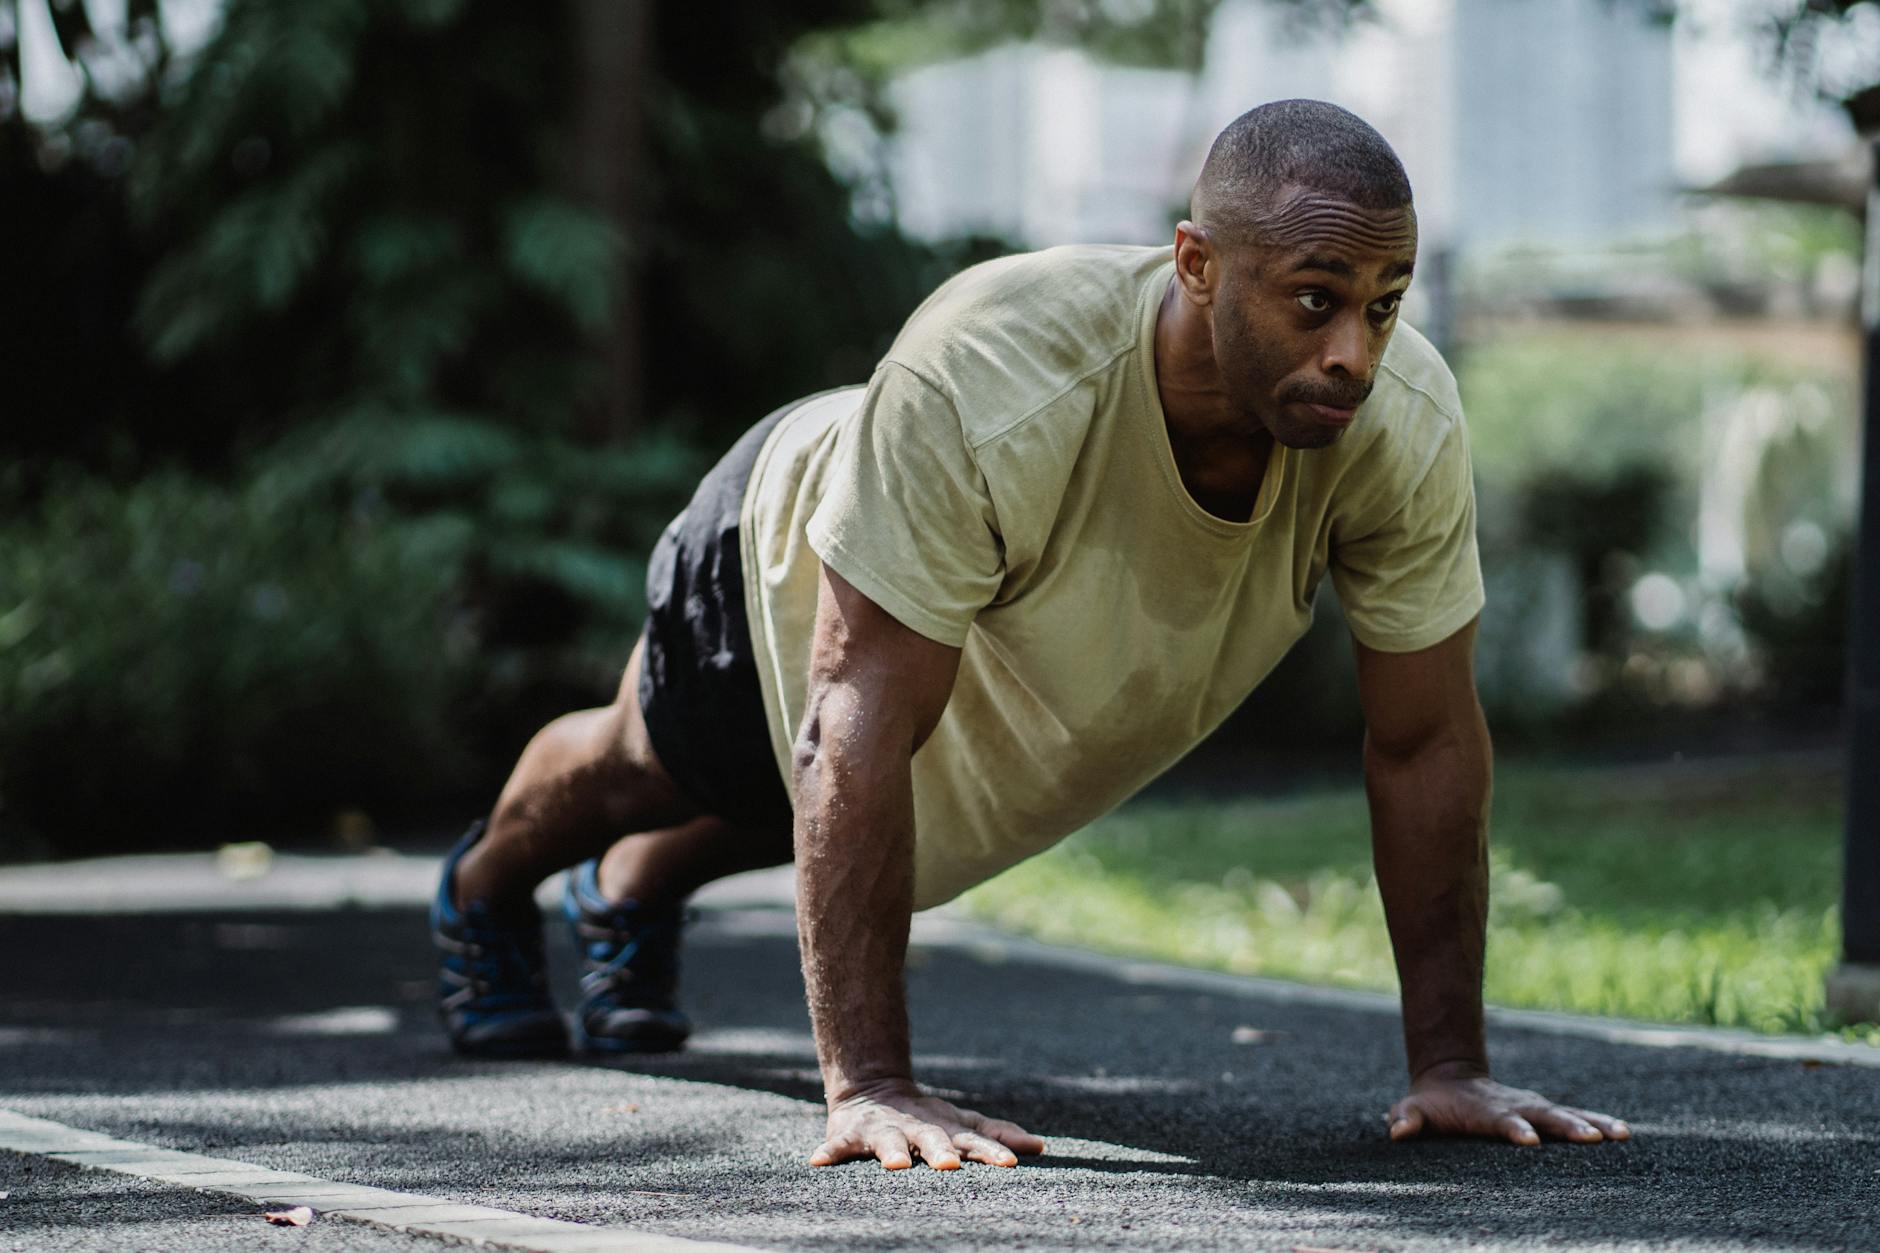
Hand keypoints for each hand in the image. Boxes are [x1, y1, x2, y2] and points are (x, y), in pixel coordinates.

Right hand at [811, 1079, 1045, 1170]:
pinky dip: (828, 1151)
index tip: (1010, 1164)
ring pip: (888, 1141)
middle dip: (941, 1151)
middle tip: (951, 1166)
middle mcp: (917, 1128)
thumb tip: (1041, 1147)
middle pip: (932, 1139)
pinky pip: (837, 1145)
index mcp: (946, 1129)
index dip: (991, 1151)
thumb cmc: (928, 1118)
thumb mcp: (961, 1123)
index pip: (973, 1140)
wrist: (873, 1086)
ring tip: (896, 1164)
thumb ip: (996, 1134)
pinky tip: (818, 1162)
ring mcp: (884, 1130)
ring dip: (892, 1151)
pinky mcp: (850, 1133)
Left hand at [1388, 1063, 1630, 1145]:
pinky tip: (1623, 1134)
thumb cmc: (1430, 1104)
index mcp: (1483, 1110)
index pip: (1499, 1121)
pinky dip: (1598, 1123)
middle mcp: (1514, 1106)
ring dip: (1593, 1123)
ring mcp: (1532, 1107)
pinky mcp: (1545, 1111)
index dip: (1513, 1129)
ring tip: (1621, 1134)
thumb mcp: (1412, 1109)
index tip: (1530, 1141)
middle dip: (1566, 1127)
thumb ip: (1406, 1118)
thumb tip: (1398, 1130)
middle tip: (1592, 1138)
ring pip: (1566, 1114)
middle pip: (1543, 1116)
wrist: (1450, 1078)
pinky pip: (1576, 1117)